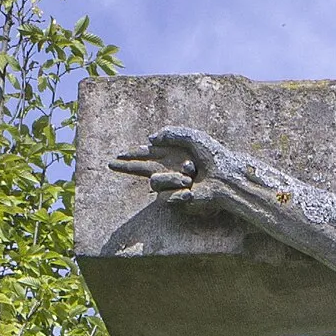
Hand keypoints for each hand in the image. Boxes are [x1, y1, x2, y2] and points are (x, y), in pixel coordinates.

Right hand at [109, 124, 266, 223]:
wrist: (226, 178)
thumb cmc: (214, 156)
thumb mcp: (191, 136)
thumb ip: (170, 133)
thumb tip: (149, 140)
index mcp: (172, 157)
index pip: (147, 155)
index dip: (132, 155)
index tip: (118, 156)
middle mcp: (170, 171)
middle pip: (141, 170)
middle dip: (125, 167)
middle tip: (110, 163)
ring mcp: (172, 187)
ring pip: (154, 182)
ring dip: (171, 178)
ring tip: (191, 176)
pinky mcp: (177, 201)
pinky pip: (165, 196)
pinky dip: (179, 191)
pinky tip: (192, 191)